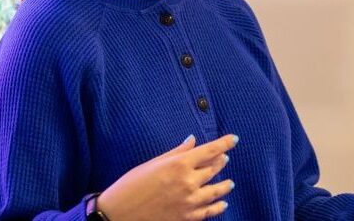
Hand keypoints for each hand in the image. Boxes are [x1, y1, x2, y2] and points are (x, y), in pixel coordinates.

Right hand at [97, 134, 237, 220]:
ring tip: (230, 182)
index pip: (210, 150)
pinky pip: (209, 211)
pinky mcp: (187, 217)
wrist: (120, 214)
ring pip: (216, 191)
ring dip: (224, 185)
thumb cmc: (132, 184)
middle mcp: (188, 182)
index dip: (224, 144)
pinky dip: (218, 206)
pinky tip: (222, 203)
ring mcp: (189, 202)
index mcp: (179, 164)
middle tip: (225, 158)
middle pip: (214, 169)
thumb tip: (192, 141)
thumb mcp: (154, 163)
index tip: (234, 139)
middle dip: (221, 162)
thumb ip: (177, 152)